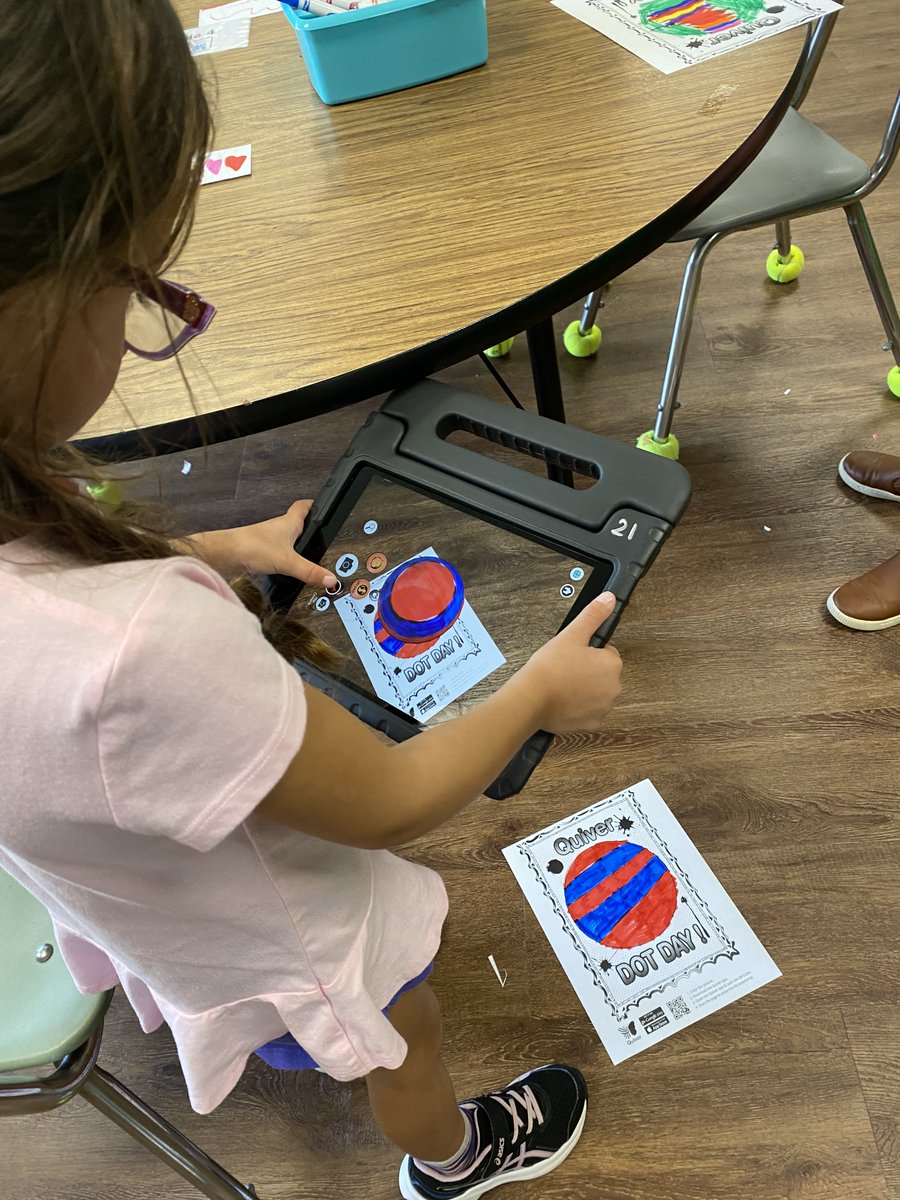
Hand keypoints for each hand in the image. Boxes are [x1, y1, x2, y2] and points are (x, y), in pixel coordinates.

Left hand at [185, 500, 337, 588]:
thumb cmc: (252, 547)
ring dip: (295, 542)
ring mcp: (268, 539)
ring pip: (286, 537)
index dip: (313, 505)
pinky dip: (284, 556)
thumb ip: (309, 571)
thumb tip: (330, 579)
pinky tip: (286, 567)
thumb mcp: (288, 561)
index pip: (303, 507)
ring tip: (307, 553)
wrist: (225, 554)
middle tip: (318, 533)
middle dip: (307, 526)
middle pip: (296, 522)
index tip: (321, 505)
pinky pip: (276, 551)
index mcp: (288, 523)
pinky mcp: (259, 550)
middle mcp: (278, 528)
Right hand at [517, 591, 621, 733]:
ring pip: (596, 694)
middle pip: (602, 676)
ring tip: (562, 686)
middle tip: (565, 670)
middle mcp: (613, 688)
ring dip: (584, 690)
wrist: (532, 699)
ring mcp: (603, 707)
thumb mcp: (571, 634)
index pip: (607, 655)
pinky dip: (578, 709)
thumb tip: (609, 599)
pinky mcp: (592, 723)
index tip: (573, 656)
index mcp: (611, 664)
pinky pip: (588, 713)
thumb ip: (593, 615)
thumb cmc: (550, 668)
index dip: (588, 654)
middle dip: (588, 673)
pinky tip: (563, 702)